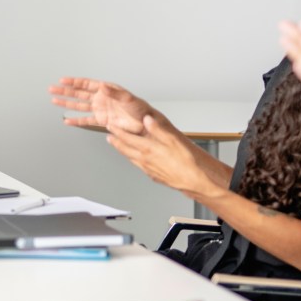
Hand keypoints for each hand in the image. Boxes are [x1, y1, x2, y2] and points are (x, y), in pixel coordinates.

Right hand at [49, 77, 151, 133]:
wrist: (145, 125)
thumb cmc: (140, 109)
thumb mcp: (129, 99)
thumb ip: (115, 93)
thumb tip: (103, 86)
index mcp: (106, 90)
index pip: (86, 84)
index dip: (74, 82)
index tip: (63, 80)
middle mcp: (100, 98)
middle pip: (78, 94)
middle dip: (65, 92)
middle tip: (52, 89)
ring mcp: (100, 109)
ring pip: (79, 106)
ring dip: (67, 104)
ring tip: (54, 101)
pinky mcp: (101, 121)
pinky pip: (85, 120)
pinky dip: (76, 121)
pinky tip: (67, 120)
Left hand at [106, 113, 222, 201]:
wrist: (192, 180)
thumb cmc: (185, 161)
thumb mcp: (173, 139)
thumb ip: (158, 129)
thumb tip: (147, 119)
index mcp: (148, 148)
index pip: (127, 137)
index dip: (117, 131)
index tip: (111, 127)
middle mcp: (144, 159)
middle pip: (124, 149)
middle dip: (115, 141)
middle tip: (109, 137)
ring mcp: (147, 168)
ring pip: (129, 158)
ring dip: (122, 151)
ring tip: (118, 146)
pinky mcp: (152, 175)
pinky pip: (137, 166)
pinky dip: (132, 160)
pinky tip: (134, 159)